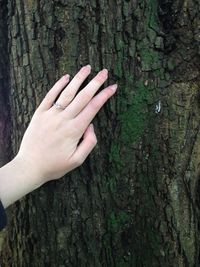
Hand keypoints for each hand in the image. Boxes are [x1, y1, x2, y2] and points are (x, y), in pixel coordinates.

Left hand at [16, 65, 116, 182]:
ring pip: (67, 93)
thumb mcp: (77, 160)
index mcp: (75, 130)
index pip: (93, 107)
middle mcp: (63, 119)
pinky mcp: (39, 114)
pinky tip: (66, 77)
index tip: (113, 87)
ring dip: (79, 79)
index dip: (104, 95)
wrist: (30, 166)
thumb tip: (91, 125)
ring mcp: (50, 114)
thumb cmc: (54, 165)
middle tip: (104, 72)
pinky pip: (50, 96)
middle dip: (95, 83)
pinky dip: (58, 85)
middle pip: (83, 96)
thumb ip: (89, 143)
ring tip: (87, 68)